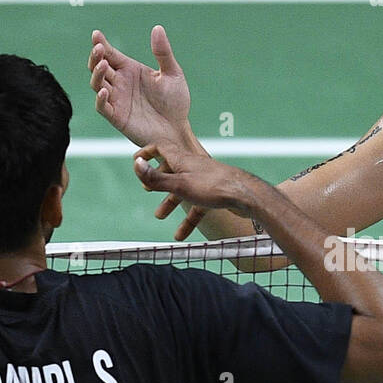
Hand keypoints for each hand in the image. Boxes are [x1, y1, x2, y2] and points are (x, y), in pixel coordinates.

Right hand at [89, 26, 194, 149]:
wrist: (178, 130)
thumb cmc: (176, 102)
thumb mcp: (173, 74)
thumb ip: (163, 53)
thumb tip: (157, 28)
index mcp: (130, 70)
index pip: (111, 54)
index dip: (101, 44)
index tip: (96, 34)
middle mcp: (120, 83)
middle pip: (100, 67)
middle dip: (96, 57)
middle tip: (100, 49)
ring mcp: (116, 100)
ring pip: (97, 84)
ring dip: (97, 74)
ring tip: (103, 64)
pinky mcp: (117, 117)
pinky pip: (103, 107)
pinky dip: (100, 99)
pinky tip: (105, 90)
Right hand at [134, 143, 256, 222]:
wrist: (246, 196)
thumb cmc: (213, 187)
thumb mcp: (179, 184)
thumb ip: (156, 178)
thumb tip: (136, 164)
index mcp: (183, 160)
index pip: (161, 148)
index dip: (147, 152)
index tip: (136, 160)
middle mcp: (194, 167)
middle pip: (172, 170)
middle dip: (158, 180)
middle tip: (148, 189)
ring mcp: (206, 180)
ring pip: (184, 190)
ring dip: (170, 202)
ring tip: (159, 215)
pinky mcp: (216, 193)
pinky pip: (198, 206)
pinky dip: (188, 219)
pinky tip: (181, 235)